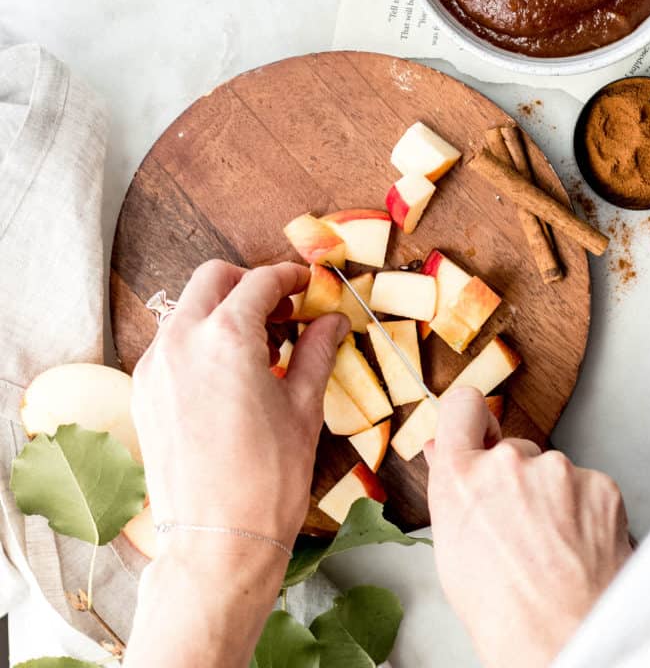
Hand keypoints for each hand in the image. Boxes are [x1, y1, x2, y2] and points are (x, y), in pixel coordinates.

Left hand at [131, 259, 348, 549]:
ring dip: (222, 311)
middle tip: (282, 311)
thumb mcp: (303, 407)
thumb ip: (316, 350)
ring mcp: (155, 366)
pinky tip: (228, 376)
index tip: (308, 286)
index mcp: (226, 337)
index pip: (260, 282)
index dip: (290, 278)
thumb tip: (333, 320)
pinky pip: (172, 344)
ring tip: (260, 349)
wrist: (216, 546)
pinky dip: (200, 341)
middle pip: (213, 278)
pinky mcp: (142, 392)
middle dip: (249, 284)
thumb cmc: (268, 480)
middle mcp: (182, 340)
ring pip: (187, 309)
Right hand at [426, 388, 630, 667]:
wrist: (561, 640)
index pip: (462, 405)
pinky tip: (577, 547)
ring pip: (552, 471)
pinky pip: (588, 487)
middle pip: (513, 450)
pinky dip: (586, 512)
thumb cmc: (501, 610)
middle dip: (517, 479)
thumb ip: (450, 489)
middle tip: (521, 528)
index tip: (479, 433)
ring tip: (552, 548)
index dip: (471, 420)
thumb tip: (440, 451)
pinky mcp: (598, 484)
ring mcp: (556, 470)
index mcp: (460, 476)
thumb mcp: (452, 547)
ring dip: (553, 497)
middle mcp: (506, 462)